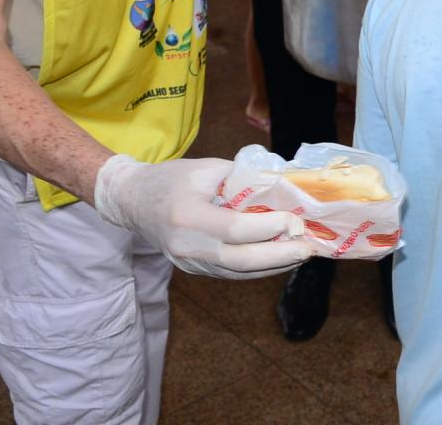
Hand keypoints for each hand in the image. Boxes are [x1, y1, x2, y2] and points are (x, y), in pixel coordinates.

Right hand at [93, 154, 312, 278]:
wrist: (132, 201)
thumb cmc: (172, 179)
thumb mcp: (207, 168)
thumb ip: (243, 177)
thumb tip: (284, 186)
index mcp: (186, 215)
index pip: (235, 229)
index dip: (269, 227)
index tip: (296, 220)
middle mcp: (186, 246)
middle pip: (240, 260)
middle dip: (280, 256)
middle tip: (309, 248)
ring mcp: (189, 263)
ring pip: (238, 272)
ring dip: (274, 265)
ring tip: (302, 254)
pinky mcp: (194, 270)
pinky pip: (231, 273)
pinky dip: (259, 268)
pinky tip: (281, 259)